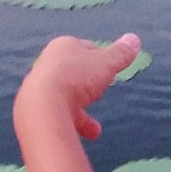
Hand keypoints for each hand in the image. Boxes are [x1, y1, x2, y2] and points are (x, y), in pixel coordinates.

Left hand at [16, 33, 141, 139]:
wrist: (43, 105)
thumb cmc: (77, 77)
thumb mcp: (106, 64)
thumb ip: (121, 54)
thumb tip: (134, 38)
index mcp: (62, 46)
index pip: (85, 47)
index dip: (100, 56)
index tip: (110, 67)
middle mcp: (47, 63)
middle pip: (74, 70)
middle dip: (88, 81)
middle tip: (100, 89)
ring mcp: (40, 86)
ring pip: (66, 94)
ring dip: (82, 105)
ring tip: (96, 118)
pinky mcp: (37, 108)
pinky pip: (61, 113)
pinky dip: (77, 122)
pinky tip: (91, 132)